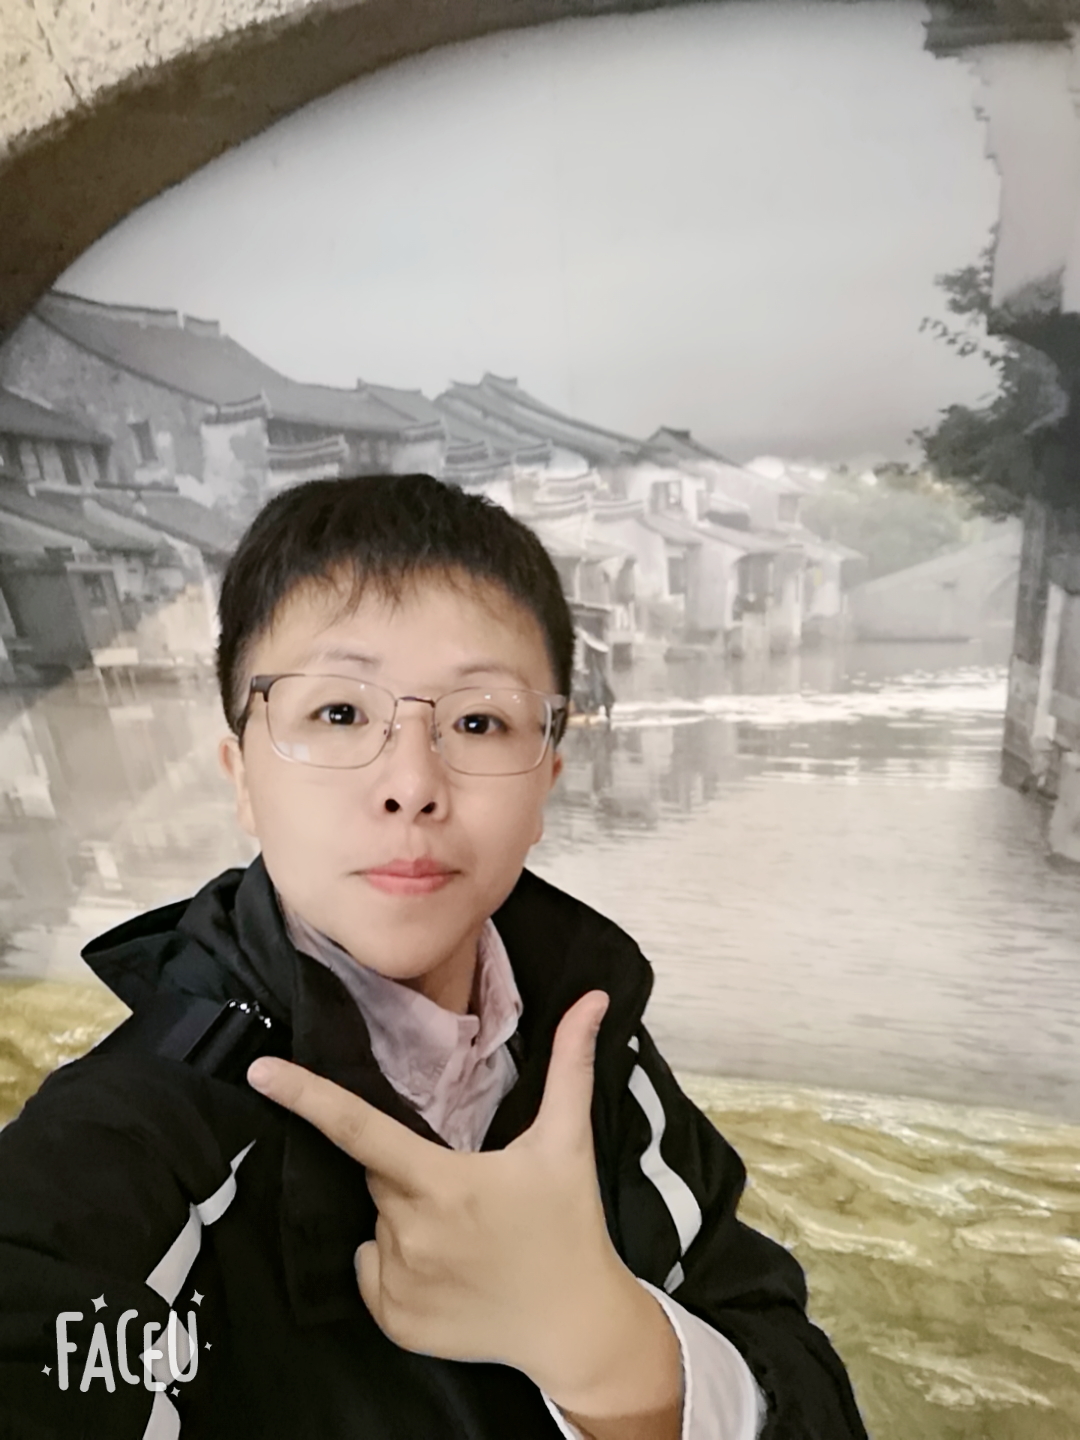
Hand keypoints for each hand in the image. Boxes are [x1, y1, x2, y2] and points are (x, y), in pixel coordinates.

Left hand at [247, 990, 659, 1407]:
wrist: (574, 1325)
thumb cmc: (569, 1226)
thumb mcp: (568, 1142)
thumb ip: (570, 1064)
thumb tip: (591, 999)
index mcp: (443, 1183)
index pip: (359, 1130)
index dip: (306, 1097)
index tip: (261, 1071)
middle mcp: (410, 1233)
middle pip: (379, 1175)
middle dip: (408, 1170)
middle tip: (464, 1188)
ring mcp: (397, 1282)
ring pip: (376, 1222)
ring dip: (405, 1217)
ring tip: (462, 1233)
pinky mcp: (392, 1321)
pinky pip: (370, 1269)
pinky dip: (394, 1262)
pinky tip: (444, 1269)